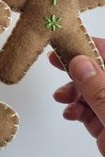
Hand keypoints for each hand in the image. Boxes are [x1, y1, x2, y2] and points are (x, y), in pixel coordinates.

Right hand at [49, 37, 104, 156]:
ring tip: (63, 97)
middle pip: (100, 73)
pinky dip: (76, 110)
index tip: (70, 42)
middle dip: (77, 69)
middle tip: (57, 62)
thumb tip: (81, 63)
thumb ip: (100, 91)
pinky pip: (89, 111)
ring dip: (74, 92)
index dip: (92, 46)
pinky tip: (70, 113)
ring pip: (92, 92)